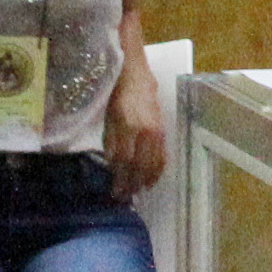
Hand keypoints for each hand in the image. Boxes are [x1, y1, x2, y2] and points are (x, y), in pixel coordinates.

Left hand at [102, 73, 168, 196]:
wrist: (135, 74)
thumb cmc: (117, 94)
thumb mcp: (108, 117)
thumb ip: (111, 141)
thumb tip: (112, 164)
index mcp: (128, 126)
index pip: (124, 160)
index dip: (120, 179)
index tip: (115, 192)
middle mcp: (145, 131)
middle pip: (140, 166)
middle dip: (133, 184)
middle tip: (126, 197)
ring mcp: (157, 131)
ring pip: (154, 163)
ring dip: (146, 180)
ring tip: (138, 192)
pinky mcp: (163, 130)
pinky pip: (163, 155)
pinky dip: (158, 170)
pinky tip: (152, 179)